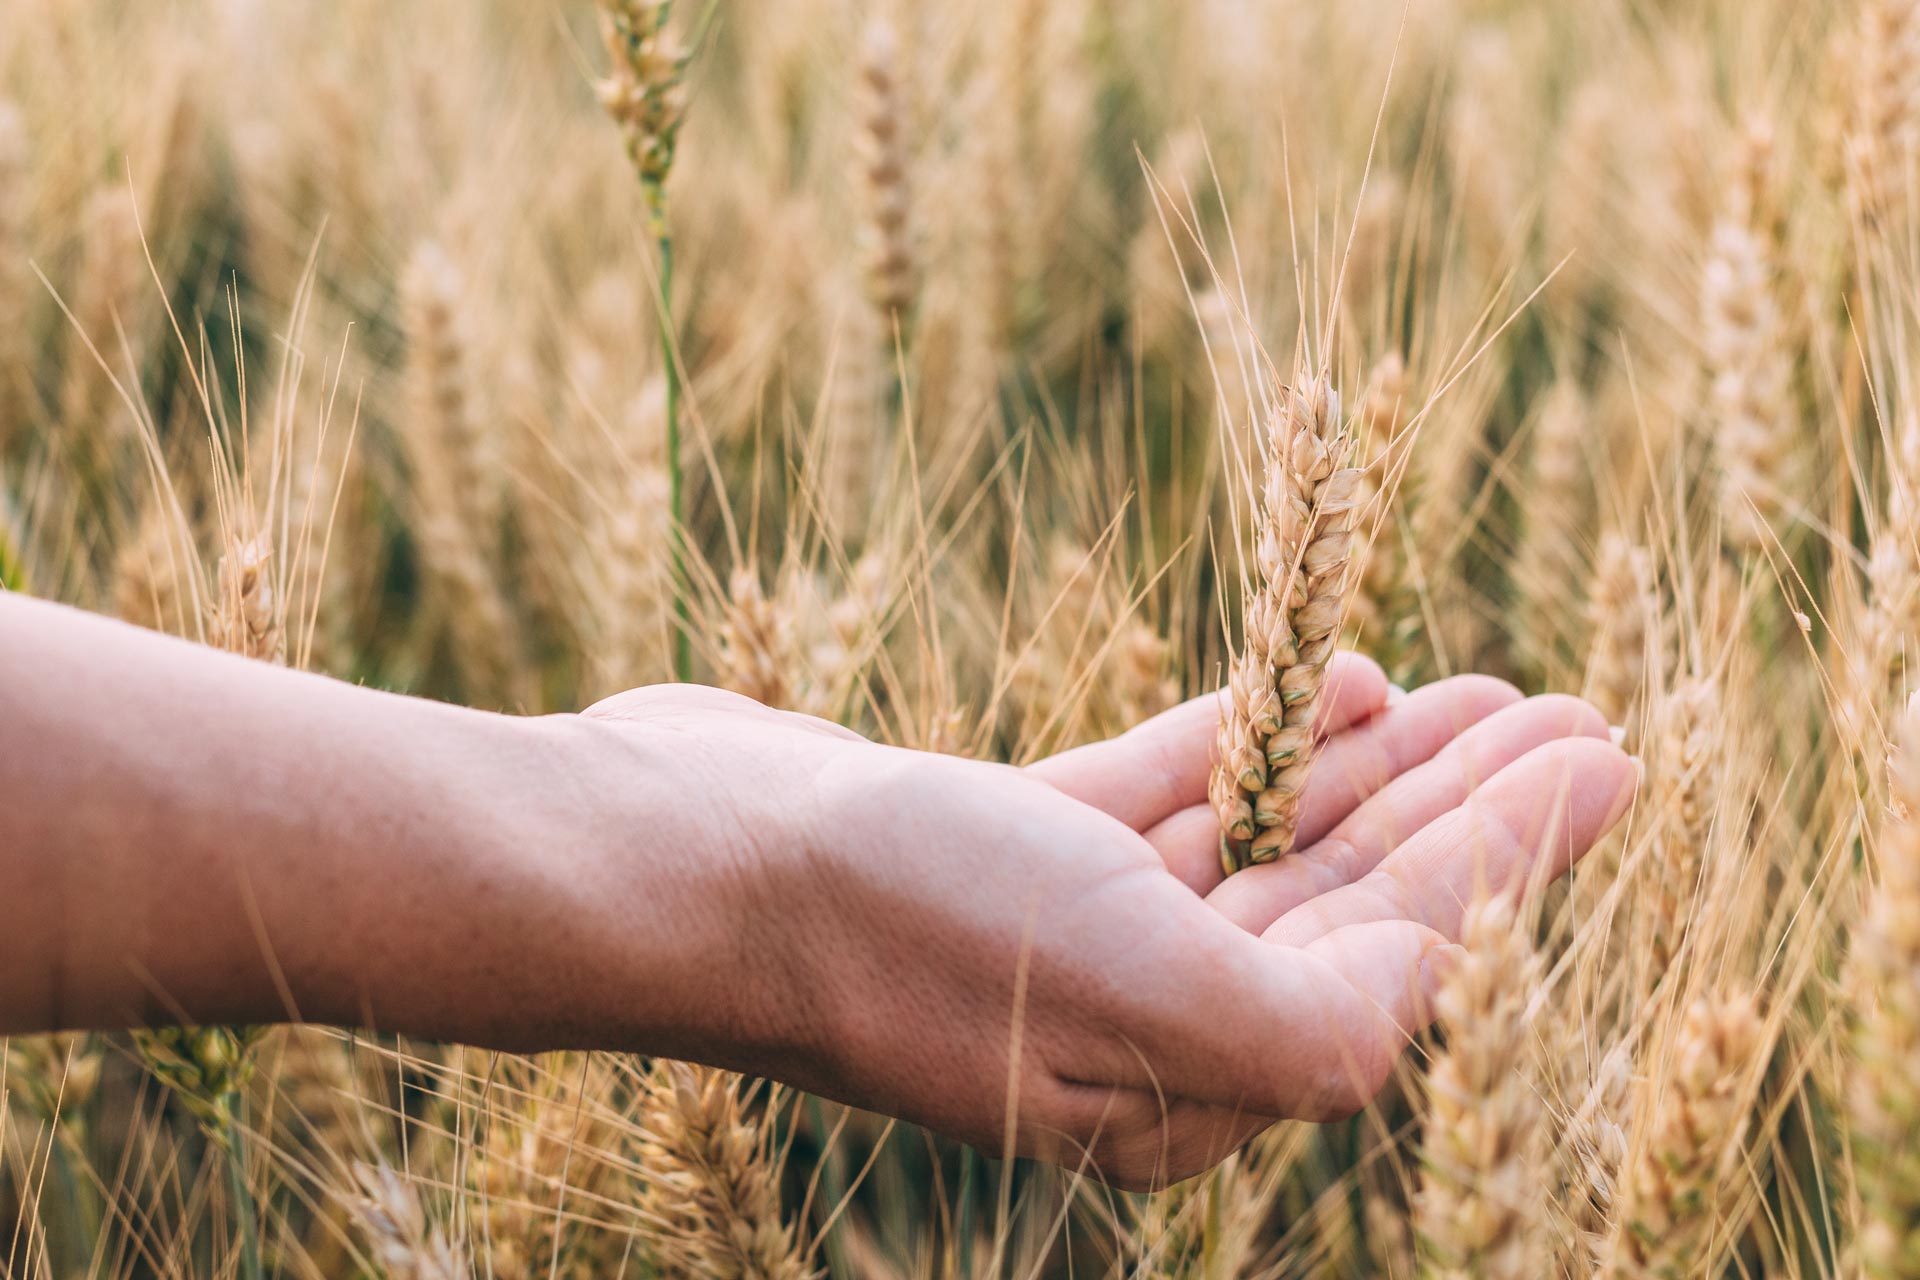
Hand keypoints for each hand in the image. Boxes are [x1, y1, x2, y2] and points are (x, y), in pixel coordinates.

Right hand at [576, 654, 1634, 1188]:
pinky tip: (1327, 680)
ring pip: (1262, 837)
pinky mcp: (1008, 839)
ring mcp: (1066, 924)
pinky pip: (1165, 786)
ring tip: (1472, 683)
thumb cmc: (903, 922)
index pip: (1391, 962)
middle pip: (1343, 900)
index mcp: (1181, 1085)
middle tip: (1573, 711)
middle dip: (1463, 808)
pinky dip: (1246, 734)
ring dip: (1367, 763)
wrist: (686, 853)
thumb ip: (1306, 1020)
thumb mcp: (1130, 989)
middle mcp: (1133, 1017)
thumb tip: (1441, 982)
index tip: (1605, 757)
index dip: (1510, 859)